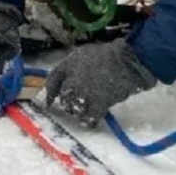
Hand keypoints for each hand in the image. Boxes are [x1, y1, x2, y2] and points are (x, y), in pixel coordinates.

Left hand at [39, 39, 156, 125]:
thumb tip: (69, 78)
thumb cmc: (109, 54)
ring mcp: (85, 92)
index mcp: (69, 64)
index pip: (53, 79)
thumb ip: (74, 65)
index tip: (49, 101)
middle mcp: (73, 79)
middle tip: (73, 106)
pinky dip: (89, 121)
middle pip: (63, 96)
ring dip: (77, 112)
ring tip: (82, 113)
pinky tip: (91, 122)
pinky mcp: (99, 103)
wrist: (126, 61)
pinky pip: (90, 117)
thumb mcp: (85, 53)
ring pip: (74, 108)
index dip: (50, 92)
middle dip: (66, 103)